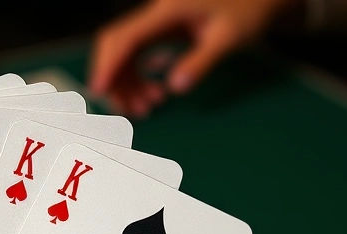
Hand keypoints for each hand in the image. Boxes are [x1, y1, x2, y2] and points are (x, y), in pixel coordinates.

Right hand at [90, 0, 295, 115]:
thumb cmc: (247, 9)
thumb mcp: (229, 38)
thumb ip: (202, 61)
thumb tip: (175, 86)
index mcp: (167, 11)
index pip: (126, 37)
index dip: (109, 64)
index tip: (99, 90)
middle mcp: (155, 15)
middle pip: (116, 45)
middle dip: (114, 80)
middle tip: (129, 111)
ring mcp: (156, 23)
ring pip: (124, 53)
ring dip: (128, 84)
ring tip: (149, 109)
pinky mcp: (160, 31)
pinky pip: (137, 55)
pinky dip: (139, 78)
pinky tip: (156, 94)